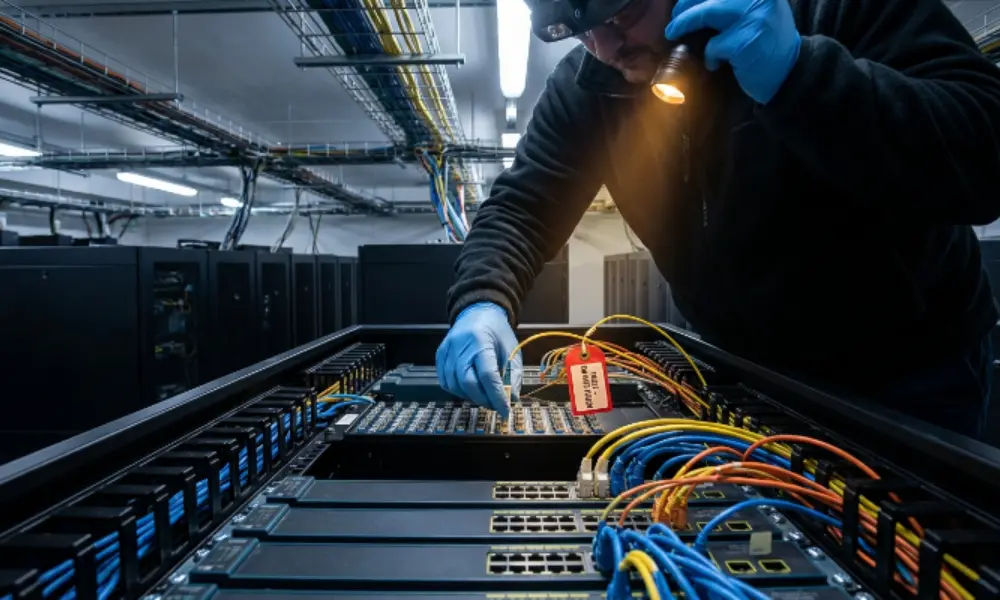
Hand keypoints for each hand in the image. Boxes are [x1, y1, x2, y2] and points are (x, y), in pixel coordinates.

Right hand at [435, 302, 521, 417]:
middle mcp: (460, 346)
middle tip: (495, 405)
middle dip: (483, 399)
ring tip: (483, 395)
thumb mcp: (511, 350)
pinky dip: (458, 390)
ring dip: (470, 396)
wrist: (477, 312)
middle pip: (467, 383)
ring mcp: (447, 351)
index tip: (505, 411)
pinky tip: (469, 387)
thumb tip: (511, 399)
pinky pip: (445, 381)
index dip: (496, 396)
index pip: (487, 376)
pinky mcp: (439, 355)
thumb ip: (512, 375)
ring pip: (454, 385)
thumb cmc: (497, 331)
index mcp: (481, 342)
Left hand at [665, 0, 800, 104]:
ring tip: (675, 34)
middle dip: (684, 8)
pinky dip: (710, 56)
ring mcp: (753, 17)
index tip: (680, 5)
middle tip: (672, 22)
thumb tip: (689, 4)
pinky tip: (715, 63)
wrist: (790, 72)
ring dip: (686, 25)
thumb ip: (730, 4)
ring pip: (706, 14)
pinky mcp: (745, 42)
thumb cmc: (767, 42)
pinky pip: (714, 45)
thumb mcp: (755, 12)